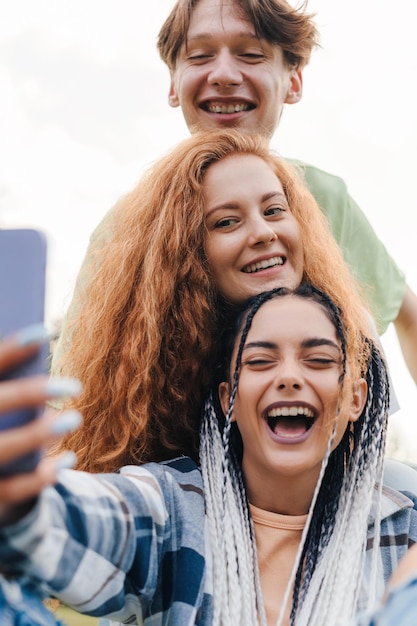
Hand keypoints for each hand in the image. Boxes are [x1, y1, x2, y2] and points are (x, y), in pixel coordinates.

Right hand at [0, 328, 80, 516]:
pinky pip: (14, 491)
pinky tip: (68, 459)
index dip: (8, 350)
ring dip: (41, 433)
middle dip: (31, 392)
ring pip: (2, 450)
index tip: (41, 332)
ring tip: (73, 418)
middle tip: (74, 385)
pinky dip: (43, 476)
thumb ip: (10, 386)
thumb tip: (41, 346)